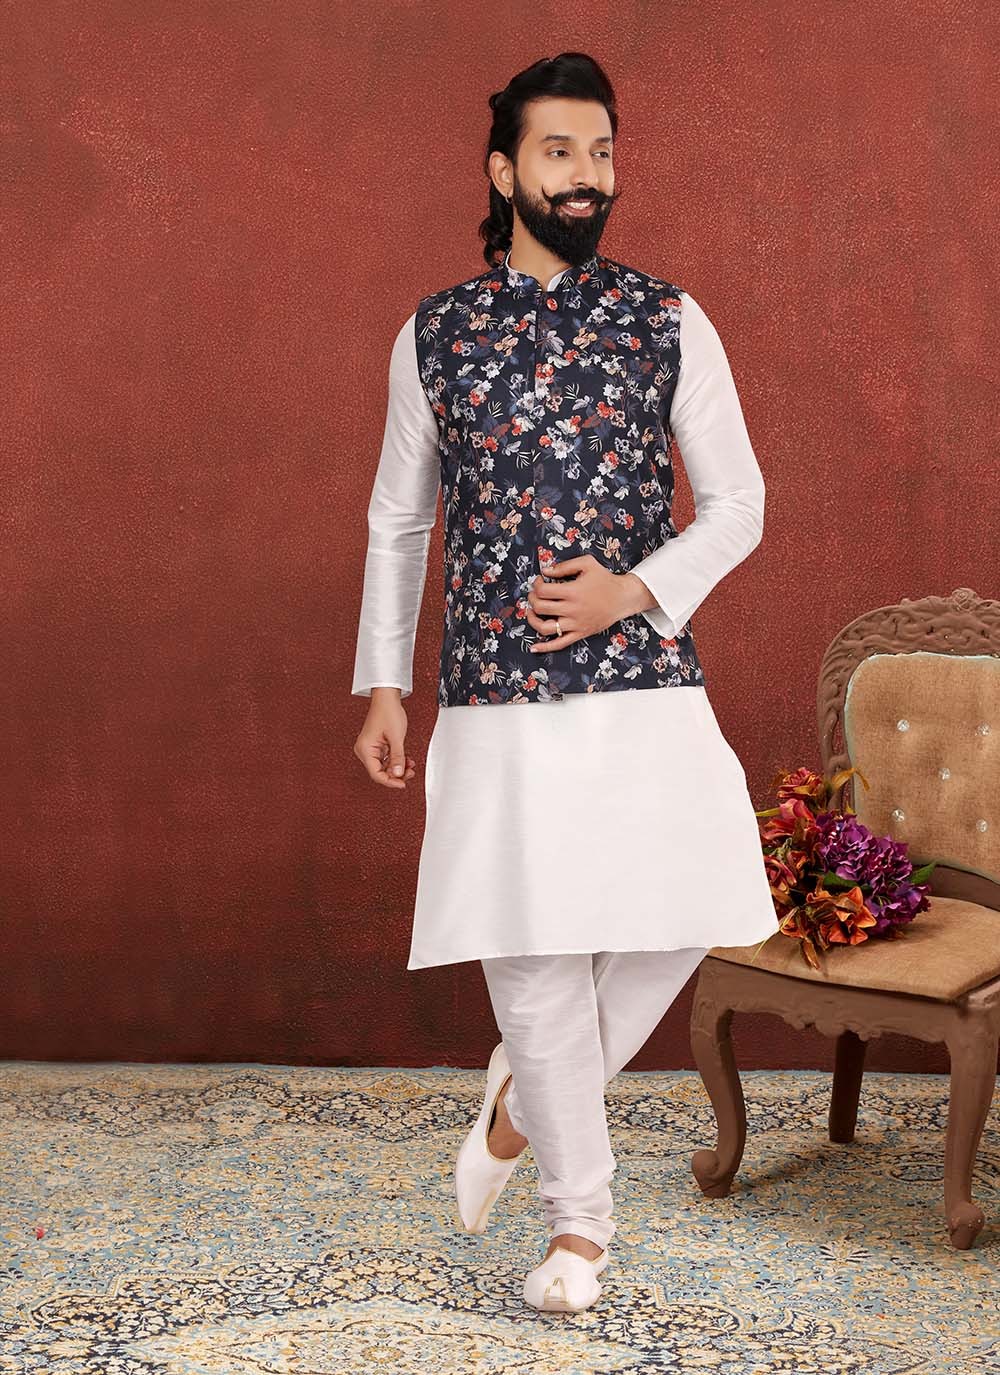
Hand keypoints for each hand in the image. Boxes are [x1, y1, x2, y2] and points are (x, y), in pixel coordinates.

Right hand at [354, 688, 416, 788]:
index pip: (376, 774)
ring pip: (384, 766)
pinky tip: (406, 760)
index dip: (390, 782)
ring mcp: (370, 748)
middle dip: (396, 774)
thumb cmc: (388, 712)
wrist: (387, 699)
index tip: (402, 784)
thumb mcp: (396, 738)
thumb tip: (399, 774)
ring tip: (410, 766)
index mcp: (365, 749)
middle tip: (409, 773)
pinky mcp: (376, 745)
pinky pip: (386, 759)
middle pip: (380, 771)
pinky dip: (396, 760)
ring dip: (398, 767)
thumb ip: (398, 757)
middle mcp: (365, 750)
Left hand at [526, 555, 641, 652]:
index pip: (542, 591)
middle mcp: (572, 609)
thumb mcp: (587, 564)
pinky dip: (545, 647)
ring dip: (532, 620)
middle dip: (532, 599)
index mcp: (572, 592)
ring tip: (532, 612)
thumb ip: (564, 566)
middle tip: (535, 594)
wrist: (623, 598)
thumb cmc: (605, 579)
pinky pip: (559, 644)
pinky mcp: (579, 634)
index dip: (536, 584)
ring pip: (545, 627)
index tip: (540, 581)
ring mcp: (575, 624)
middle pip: (540, 607)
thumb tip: (545, 571)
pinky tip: (534, 647)